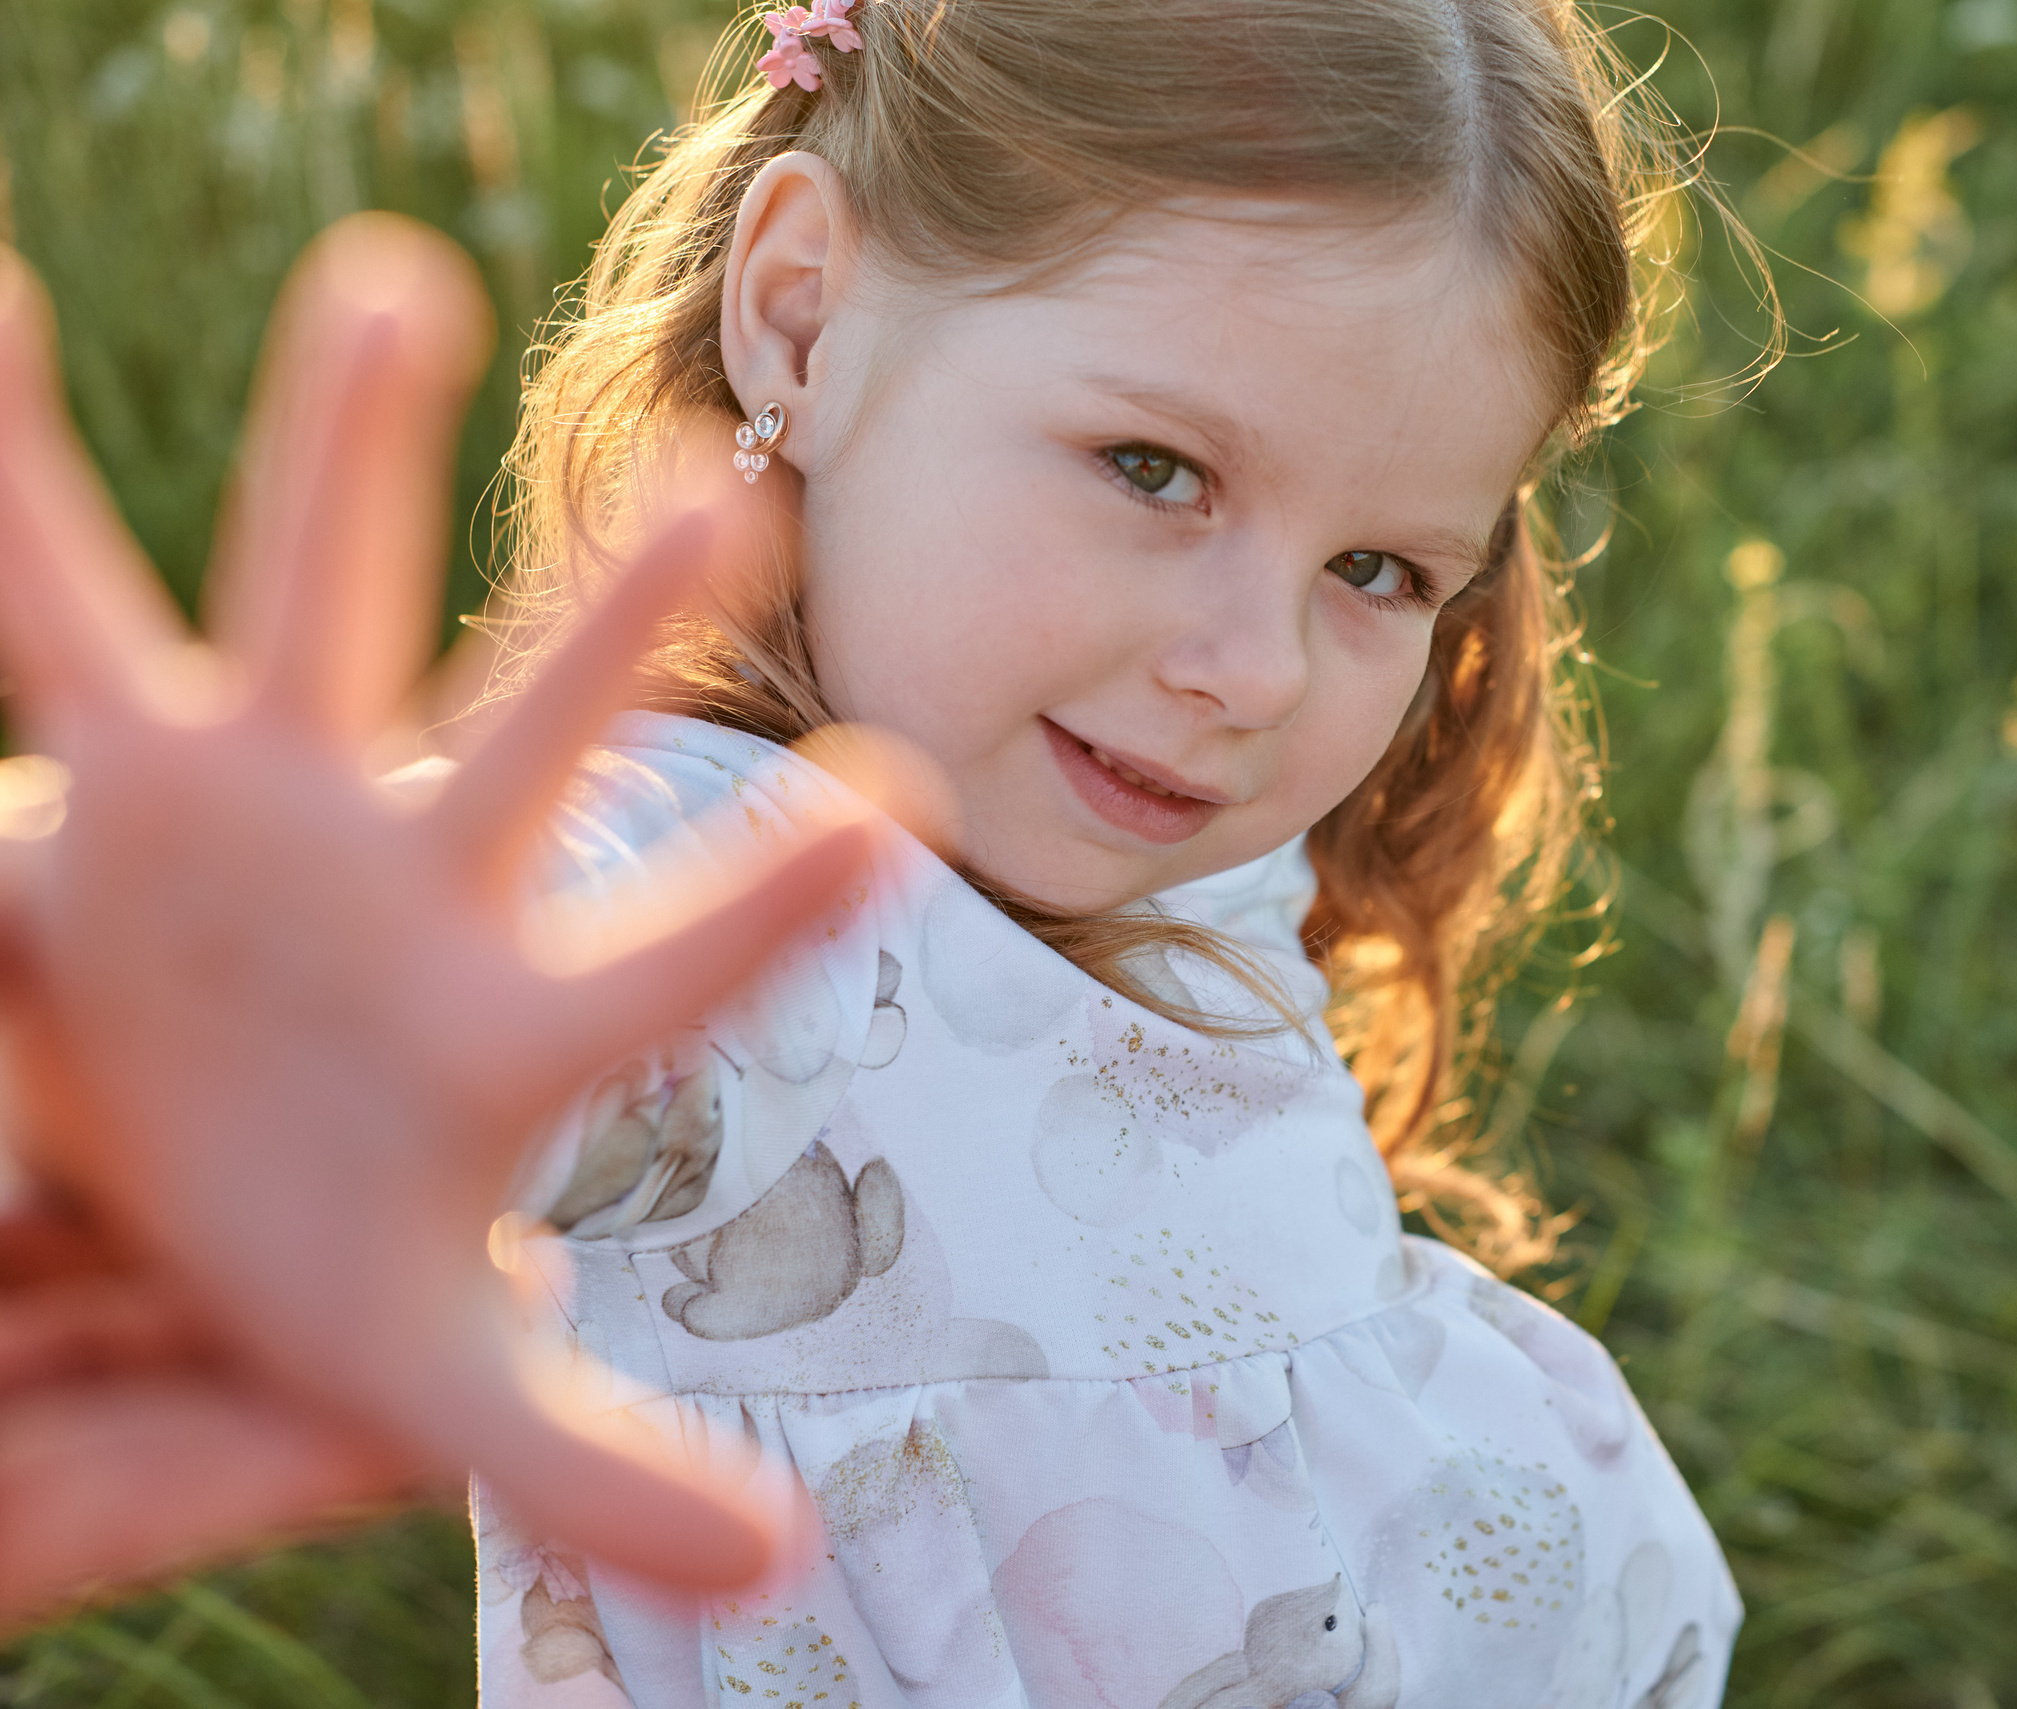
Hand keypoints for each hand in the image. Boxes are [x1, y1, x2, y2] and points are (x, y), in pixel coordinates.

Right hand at [0, 216, 881, 1619]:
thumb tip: (780, 1572)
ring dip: (338, 452)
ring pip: (300, 605)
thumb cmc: (313, 1253)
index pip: (660, 967)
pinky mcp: (104, 778)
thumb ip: (581, 1466)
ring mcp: (258, 804)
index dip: (759, 906)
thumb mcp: (415, 1381)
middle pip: (520, 736)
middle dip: (605, 630)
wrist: (157, 1187)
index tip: (896, 808)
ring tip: (392, 280)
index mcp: (507, 1021)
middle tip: (731, 492)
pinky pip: (40, 595)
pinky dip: (4, 463)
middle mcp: (408, 874)